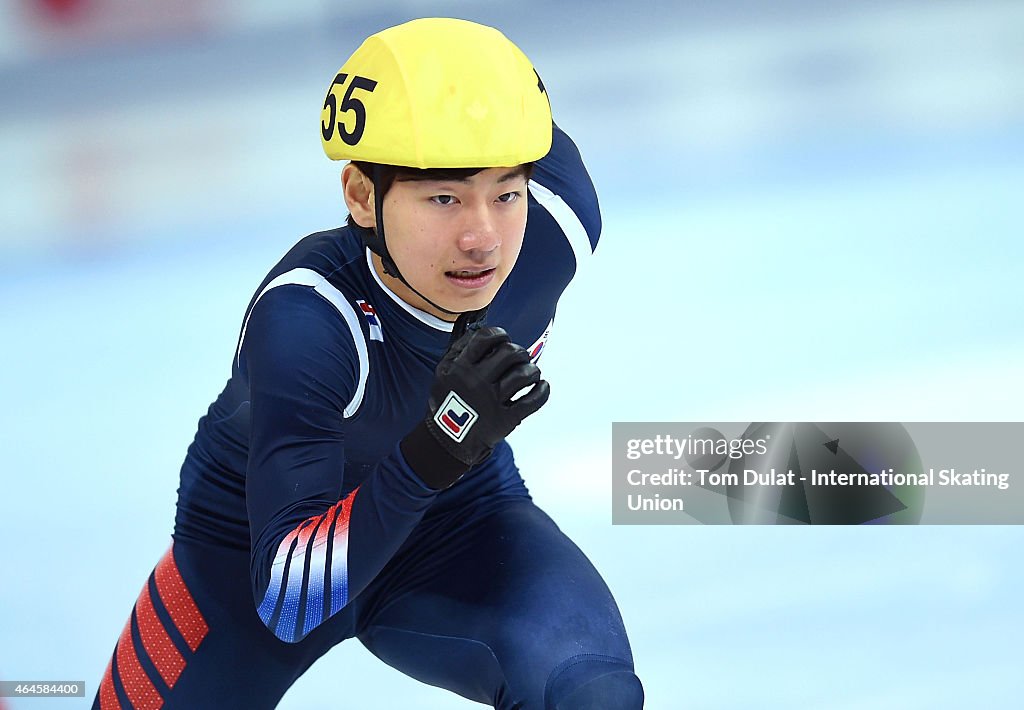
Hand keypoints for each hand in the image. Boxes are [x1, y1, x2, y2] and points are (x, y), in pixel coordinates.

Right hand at [400, 326, 549, 488]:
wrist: (447, 442)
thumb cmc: (448, 403)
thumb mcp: (444, 373)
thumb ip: (459, 350)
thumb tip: (480, 330)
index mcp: (460, 367)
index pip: (485, 338)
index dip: (500, 334)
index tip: (504, 339)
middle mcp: (476, 382)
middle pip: (510, 352)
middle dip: (520, 352)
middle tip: (520, 359)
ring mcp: (492, 401)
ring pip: (524, 374)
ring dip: (533, 370)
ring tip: (531, 374)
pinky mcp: (506, 420)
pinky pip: (533, 400)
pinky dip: (542, 391)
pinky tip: (542, 386)